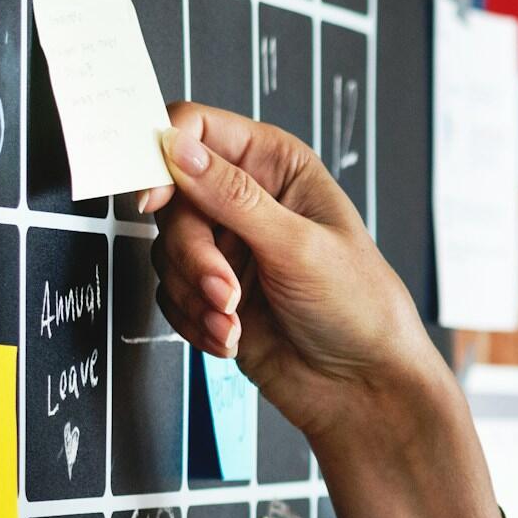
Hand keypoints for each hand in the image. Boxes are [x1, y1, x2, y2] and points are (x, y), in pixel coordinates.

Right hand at [143, 102, 500, 517]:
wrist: (363, 387)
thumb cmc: (360, 307)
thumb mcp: (298, 245)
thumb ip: (232, 196)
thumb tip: (178, 148)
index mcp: (277, 165)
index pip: (197, 129)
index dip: (164, 155)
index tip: (153, 198)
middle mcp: (247, 199)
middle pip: (171, 199)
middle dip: (192, 253)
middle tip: (224, 288)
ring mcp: (229, 247)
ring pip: (165, 251)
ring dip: (194, 293)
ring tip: (234, 319)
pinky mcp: (213, 292)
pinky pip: (169, 294)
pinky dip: (194, 320)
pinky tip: (230, 337)